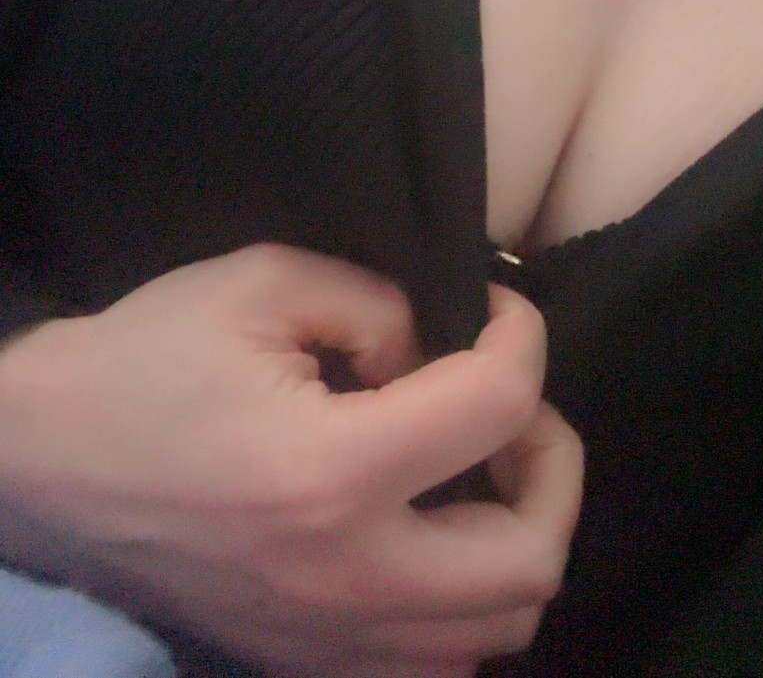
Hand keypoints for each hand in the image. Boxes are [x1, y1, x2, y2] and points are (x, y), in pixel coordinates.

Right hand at [0, 244, 582, 676]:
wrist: (43, 465)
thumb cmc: (144, 361)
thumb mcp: (260, 283)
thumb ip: (376, 304)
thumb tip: (434, 349)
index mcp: (331, 472)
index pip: (497, 407)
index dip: (523, 337)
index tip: (498, 309)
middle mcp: (344, 577)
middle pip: (530, 558)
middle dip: (551, 461)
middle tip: (512, 403)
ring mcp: (326, 639)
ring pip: (496, 629)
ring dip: (519, 537)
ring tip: (480, 466)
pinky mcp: (304, 663)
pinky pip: (437, 661)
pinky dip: (466, 600)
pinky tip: (432, 530)